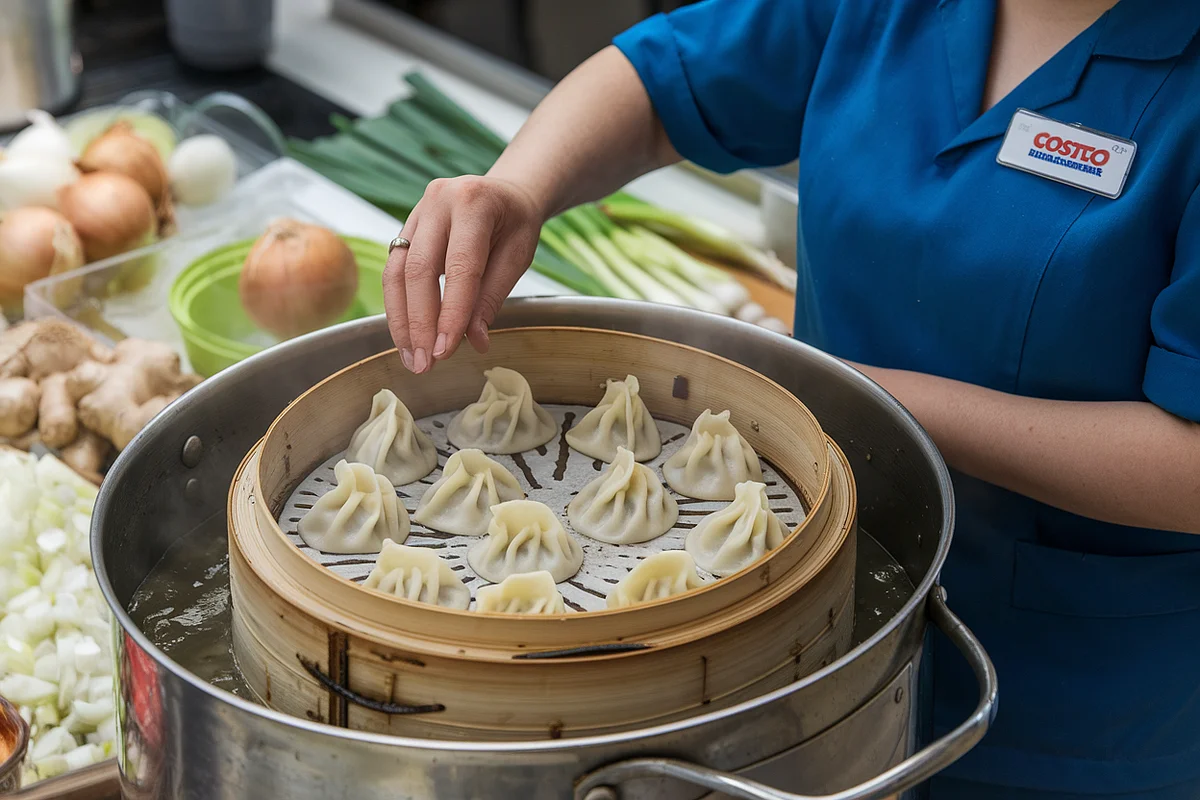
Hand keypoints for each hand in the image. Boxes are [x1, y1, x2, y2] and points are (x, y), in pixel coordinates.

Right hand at [383, 175, 542, 372]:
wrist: (504, 194)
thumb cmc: (516, 224)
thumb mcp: (518, 257)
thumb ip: (492, 297)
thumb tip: (473, 341)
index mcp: (474, 202)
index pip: (459, 267)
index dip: (450, 313)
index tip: (445, 352)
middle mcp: (438, 201)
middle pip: (418, 270)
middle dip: (419, 323)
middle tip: (423, 364)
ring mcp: (416, 212)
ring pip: (397, 272)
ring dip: (402, 321)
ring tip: (411, 358)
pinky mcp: (405, 228)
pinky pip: (394, 271)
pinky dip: (399, 307)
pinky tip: (407, 336)